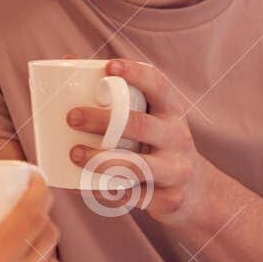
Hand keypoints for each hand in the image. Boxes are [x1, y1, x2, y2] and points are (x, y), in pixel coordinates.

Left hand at [66, 58, 219, 227]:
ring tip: (73, 153)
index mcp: (171, 112)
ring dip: (100, 159)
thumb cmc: (157, 146)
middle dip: (103, 121)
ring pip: (137, 166)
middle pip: (140, 125)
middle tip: (71, 117)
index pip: (159, 85)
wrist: (195, 193)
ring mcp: (175, 169)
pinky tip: (80, 186)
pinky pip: (131, 196)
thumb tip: (67, 62)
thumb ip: (118, 97)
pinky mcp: (168, 199)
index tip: (109, 67)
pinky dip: (103, 192)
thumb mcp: (150, 119)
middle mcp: (177, 137)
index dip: (136, 74)